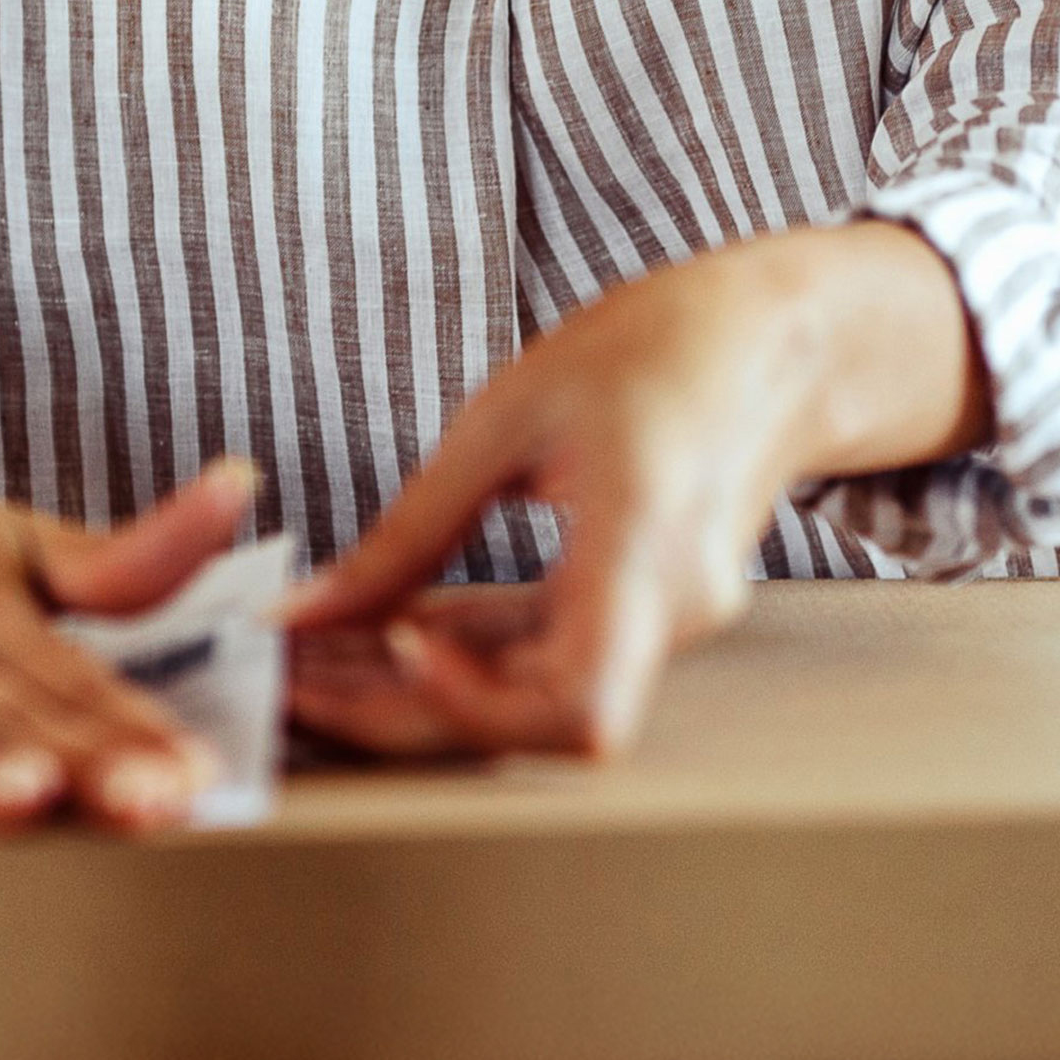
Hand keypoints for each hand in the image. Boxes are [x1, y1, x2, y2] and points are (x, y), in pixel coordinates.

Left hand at [281, 222, 986, 760]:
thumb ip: (410, 530)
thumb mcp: (511, 416)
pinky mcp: (646, 618)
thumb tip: (305, 615)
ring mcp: (667, 622)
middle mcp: (673, 607)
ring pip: (531, 701)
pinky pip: (550, 662)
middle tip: (288, 679)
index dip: (471, 706)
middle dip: (401, 714)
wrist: (772, 338)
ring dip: (420, 692)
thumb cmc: (656, 347)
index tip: (389, 648)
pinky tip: (387, 627)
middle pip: (534, 721)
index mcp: (648, 544)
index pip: (576, 705)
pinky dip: (466, 657)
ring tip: (315, 653)